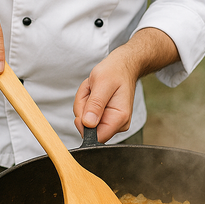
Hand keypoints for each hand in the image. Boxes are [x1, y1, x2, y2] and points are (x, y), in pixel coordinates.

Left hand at [73, 28, 178, 142]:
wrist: (122, 66)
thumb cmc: (114, 72)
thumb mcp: (102, 83)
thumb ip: (95, 104)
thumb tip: (88, 124)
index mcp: (120, 118)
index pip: (97, 137)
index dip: (84, 124)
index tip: (87, 104)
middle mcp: (117, 124)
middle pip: (87, 128)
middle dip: (83, 107)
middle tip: (91, 91)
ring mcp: (111, 122)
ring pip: (84, 121)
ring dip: (83, 103)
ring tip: (93, 89)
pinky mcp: (105, 118)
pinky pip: (86, 115)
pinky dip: (85, 102)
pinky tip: (94, 92)